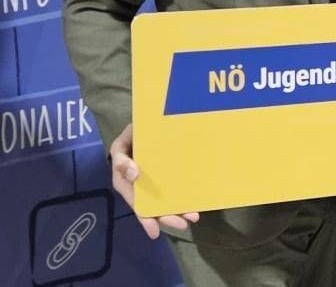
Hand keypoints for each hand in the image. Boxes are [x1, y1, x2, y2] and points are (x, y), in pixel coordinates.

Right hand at [110, 124, 198, 238]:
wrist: (147, 123)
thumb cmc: (132, 134)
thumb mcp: (121, 145)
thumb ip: (121, 159)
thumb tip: (133, 174)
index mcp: (125, 181)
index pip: (135, 202)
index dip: (144, 217)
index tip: (154, 231)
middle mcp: (139, 185)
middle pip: (152, 205)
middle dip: (166, 217)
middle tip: (184, 225)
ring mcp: (153, 181)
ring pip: (164, 199)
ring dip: (178, 210)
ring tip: (193, 217)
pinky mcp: (166, 175)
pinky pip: (174, 188)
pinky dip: (182, 196)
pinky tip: (194, 203)